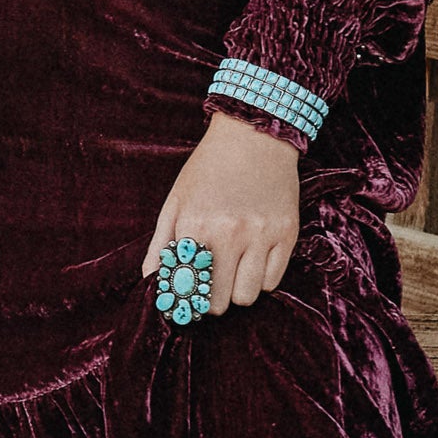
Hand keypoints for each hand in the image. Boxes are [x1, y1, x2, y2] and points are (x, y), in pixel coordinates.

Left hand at [144, 109, 300, 313]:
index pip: (189, 287)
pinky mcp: (287, 234)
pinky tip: (252, 261)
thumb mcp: (176, 201)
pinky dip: (261, 279)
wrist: (253, 136)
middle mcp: (231, 233)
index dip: (187, 299)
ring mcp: (262, 234)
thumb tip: (151, 281)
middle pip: (220, 301)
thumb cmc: (208, 169)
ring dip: (237, 291)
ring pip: (248, 296)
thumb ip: (161, 244)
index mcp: (197, 225)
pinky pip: (273, 280)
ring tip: (233, 272)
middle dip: (212, 301)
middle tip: (210, 289)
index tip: (188, 300)